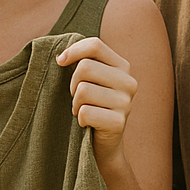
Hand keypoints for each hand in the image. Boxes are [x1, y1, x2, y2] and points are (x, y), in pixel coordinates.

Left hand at [54, 35, 137, 163]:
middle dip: (72, 84)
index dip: (73, 51)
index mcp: (122, 67)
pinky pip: (85, 112)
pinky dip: (79, 119)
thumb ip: (83, 62)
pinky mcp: (119, 123)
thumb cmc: (92, 106)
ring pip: (83, 90)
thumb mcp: (91, 80)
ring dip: (76, 104)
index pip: (95, 45)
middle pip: (85, 67)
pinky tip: (87, 123)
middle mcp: (128, 82)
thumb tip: (60, 57)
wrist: (104, 144)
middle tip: (77, 97)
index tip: (60, 62)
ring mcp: (126, 103)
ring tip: (83, 110)